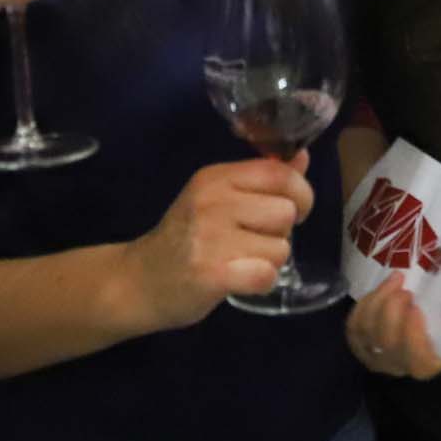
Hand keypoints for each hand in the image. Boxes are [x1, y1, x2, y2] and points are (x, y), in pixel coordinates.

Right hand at [128, 153, 314, 328]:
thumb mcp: (218, 198)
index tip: (292, 210)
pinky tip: (240, 280)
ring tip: (241, 261)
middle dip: (281, 232)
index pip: (279, 174)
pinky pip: (266, 275)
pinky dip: (261, 283)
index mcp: (215, 177)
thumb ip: (261, 179)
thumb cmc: (185, 239)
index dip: (300, 194)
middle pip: (285, 212)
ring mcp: (209, 238)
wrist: (138, 281)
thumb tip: (302, 157)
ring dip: (269, 261)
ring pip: (280, 248)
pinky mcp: (210, 274)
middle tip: (254, 241)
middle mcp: (211, 201)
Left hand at [347, 274, 440, 378]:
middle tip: (407, 290)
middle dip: (392, 309)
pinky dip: (364, 305)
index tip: (418, 308)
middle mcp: (399, 366)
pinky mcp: (362, 345)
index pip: (415, 357)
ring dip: (378, 300)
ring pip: (367, 330)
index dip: (412, 333)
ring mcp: (377, 357)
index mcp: (428, 365)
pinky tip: (380, 290)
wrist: (427, 345)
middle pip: (386, 341)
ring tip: (396, 281)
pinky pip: (354, 326)